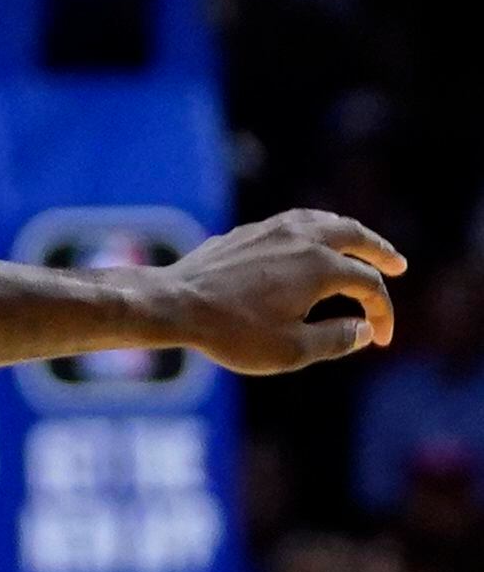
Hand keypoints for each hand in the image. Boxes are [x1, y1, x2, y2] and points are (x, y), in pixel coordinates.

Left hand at [165, 212, 402, 372]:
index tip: (380, 337)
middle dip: (381, 252)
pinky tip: (312, 237)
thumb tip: (362, 329)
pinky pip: (294, 220)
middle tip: (398, 264)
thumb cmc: (231, 331)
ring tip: (362, 243)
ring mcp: (273, 230)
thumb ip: (336, 339)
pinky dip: (316, 226)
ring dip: (350, 232)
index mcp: (321, 267)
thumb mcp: (292, 350)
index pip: (368, 285)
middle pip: (356, 237)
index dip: (382, 312)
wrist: (173, 304)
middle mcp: (302, 239)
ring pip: (324, 221)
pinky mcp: (247, 232)